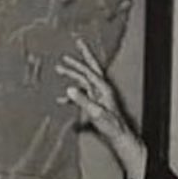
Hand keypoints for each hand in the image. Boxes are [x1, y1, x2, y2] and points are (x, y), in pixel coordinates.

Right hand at [56, 38, 146, 178]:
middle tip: (79, 43)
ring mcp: (98, 95)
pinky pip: (81, 96)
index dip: (80, 60)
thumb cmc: (111, 125)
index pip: (89, 70)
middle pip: (90, 69)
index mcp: (103, 88)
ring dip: (72, 75)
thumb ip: (82, 100)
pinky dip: (71, 96)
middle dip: (83, 56)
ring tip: (60, 69)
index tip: (73, 50)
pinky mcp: (95, 103)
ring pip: (83, 81)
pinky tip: (61, 100)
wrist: (118, 135)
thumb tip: (69, 89)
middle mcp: (101, 89)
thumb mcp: (95, 112)